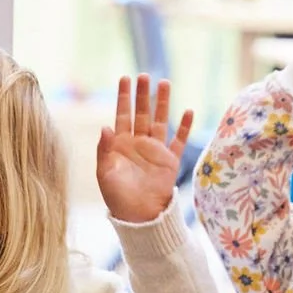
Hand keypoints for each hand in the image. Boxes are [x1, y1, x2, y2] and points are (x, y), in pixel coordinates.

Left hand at [97, 75, 192, 223]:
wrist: (139, 216)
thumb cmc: (118, 197)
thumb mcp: (105, 174)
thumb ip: (105, 150)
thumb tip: (105, 127)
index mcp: (120, 144)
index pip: (122, 114)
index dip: (124, 97)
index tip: (125, 78)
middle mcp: (138, 143)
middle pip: (141, 112)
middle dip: (143, 94)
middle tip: (145, 75)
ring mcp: (155, 150)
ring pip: (160, 120)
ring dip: (162, 103)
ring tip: (165, 83)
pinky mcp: (170, 160)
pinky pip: (178, 140)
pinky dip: (183, 127)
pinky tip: (187, 111)